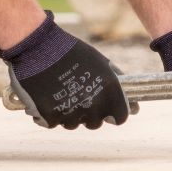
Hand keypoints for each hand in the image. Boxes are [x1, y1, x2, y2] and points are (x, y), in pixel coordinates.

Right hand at [0, 13, 129, 129]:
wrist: (37, 46)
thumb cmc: (70, 52)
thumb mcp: (100, 62)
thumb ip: (116, 84)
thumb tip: (134, 107)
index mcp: (109, 91)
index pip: (120, 118)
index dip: (113, 114)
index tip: (106, 108)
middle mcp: (93, 105)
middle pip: (95, 123)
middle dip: (88, 112)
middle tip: (76, 93)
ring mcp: (71, 113)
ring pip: (73, 124)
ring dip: (68, 113)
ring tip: (59, 91)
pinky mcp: (50, 117)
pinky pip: (53, 122)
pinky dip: (49, 113)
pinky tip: (45, 95)